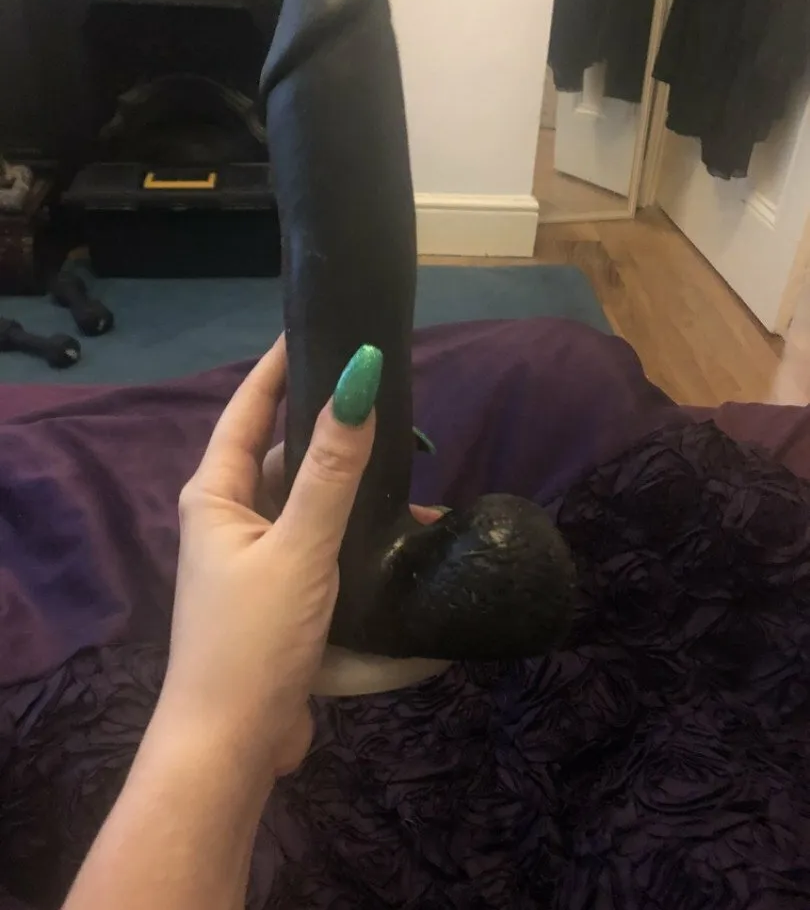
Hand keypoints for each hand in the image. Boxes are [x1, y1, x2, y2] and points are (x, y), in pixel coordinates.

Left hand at [156, 336, 437, 783]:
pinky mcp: (284, 593)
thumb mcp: (300, 546)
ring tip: (417, 467)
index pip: (248, 409)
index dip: (279, 365)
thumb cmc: (254, 637)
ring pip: (313, 502)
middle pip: (287, 455)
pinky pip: (325, 543)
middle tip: (394, 404)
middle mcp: (232, 518)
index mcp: (216, 495)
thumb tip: (358, 378)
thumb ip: (332, 468)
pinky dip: (360, 533)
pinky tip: (407, 533)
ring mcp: (259, 557)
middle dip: (338, 432)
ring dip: (359, 488)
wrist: (233, 746)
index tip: (317, 324)